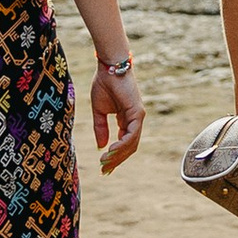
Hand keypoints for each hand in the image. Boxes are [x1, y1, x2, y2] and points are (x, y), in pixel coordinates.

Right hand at [89, 55, 145, 173]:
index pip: (124, 143)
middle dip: (116, 160)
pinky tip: (112, 150)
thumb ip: (101, 128)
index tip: (103, 167)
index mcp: (126, 119)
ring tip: (105, 163)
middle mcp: (134, 120)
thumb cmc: (104, 84)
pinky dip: (122, 144)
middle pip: (129, 147)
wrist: (109, 67)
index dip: (114, 156)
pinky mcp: (137, 112)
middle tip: (104, 170)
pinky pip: (132, 134)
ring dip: (118, 155)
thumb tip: (102, 146)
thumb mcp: (99, 111)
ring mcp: (137, 116)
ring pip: (131, 143)